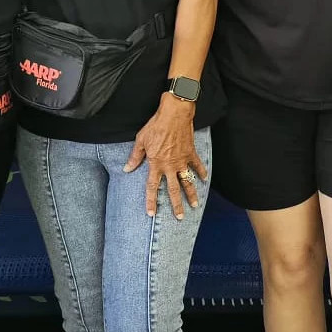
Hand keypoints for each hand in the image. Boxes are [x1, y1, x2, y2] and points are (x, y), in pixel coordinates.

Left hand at [125, 94, 206, 217]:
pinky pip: (197, 165)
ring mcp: (182, 160)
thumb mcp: (141, 140)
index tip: (151, 213)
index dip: (151, 201)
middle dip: (176, 205)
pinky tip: (204, 179)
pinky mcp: (191, 153)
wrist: (174, 114)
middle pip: (173, 190)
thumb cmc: (156, 126)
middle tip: (179, 217)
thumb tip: (127, 169)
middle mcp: (170, 166)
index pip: (152, 187)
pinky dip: (201, 172)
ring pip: (187, 181)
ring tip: (194, 205)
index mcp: (156, 164)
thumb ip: (135, 157)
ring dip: (191, 194)